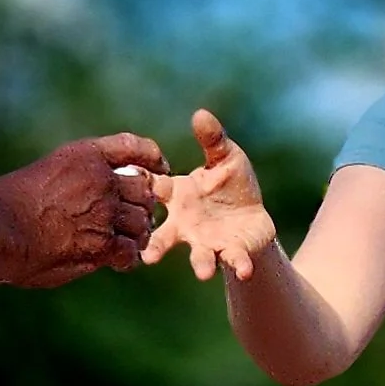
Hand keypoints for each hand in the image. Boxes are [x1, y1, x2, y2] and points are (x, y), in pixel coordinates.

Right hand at [0, 134, 164, 288]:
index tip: (160, 166)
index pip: (132, 147)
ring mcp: (105, 211)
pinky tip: (116, 263)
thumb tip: (99, 196)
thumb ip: (77, 179)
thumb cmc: (8, 204)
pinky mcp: (103, 243)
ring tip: (126, 243)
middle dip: (142, 204)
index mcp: (85, 156)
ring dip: (136, 233)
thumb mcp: (48, 173)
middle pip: (144, 189)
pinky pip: (130, 250)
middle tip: (135, 219)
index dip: (151, 157)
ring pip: (141, 222)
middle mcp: (101, 179)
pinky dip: (127, 258)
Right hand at [143, 108, 277, 282]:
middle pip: (164, 236)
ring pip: (198, 255)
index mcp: (178, 195)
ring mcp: (206, 241)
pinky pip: (233, 260)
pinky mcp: (230, 252)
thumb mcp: (225, 157)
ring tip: (202, 272)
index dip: (142, 187)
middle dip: (156, 246)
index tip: (133, 188)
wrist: (251, 217)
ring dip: (200, 263)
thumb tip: (201, 113)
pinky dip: (239, 264)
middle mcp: (184, 224)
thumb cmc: (229, 184)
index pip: (154, 190)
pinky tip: (245, 269)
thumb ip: (213, 139)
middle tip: (148, 256)